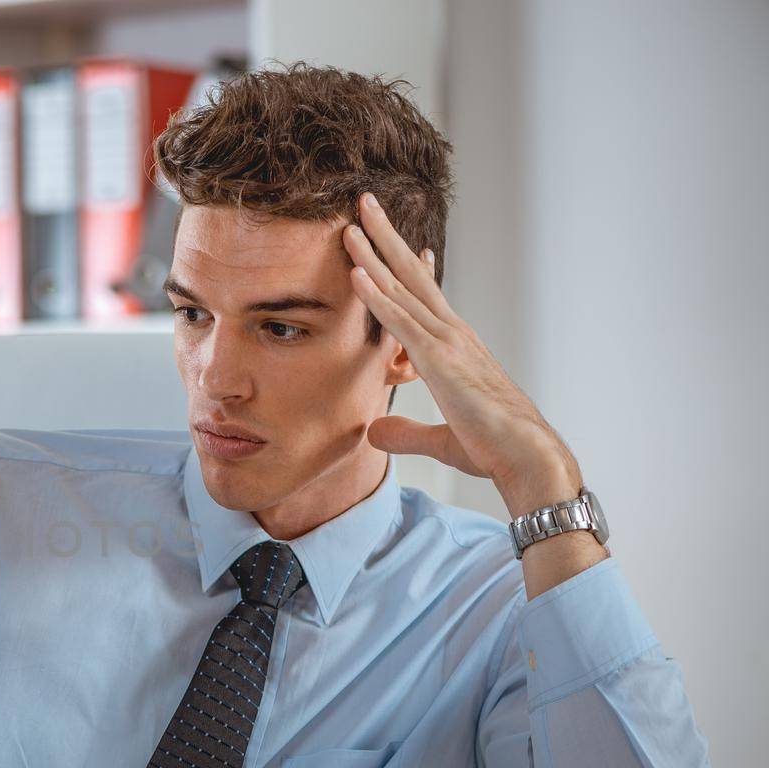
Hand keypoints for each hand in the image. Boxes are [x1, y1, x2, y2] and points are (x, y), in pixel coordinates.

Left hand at [343, 192, 581, 516]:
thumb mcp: (440, 440)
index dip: (408, 267)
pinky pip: (401, 321)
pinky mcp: (440, 360)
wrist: (527, 457)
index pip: (425, 297)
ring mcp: (447, 342)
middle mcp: (452, 333)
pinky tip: (356, 272)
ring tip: (349, 222)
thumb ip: (405, 433)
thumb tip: (374, 433)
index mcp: (455, 347)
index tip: (395, 240)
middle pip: (412, 275)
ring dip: (373, 254)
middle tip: (364, 202)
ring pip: (402, 288)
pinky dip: (377, 295)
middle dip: (386, 237)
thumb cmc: (495, 448)